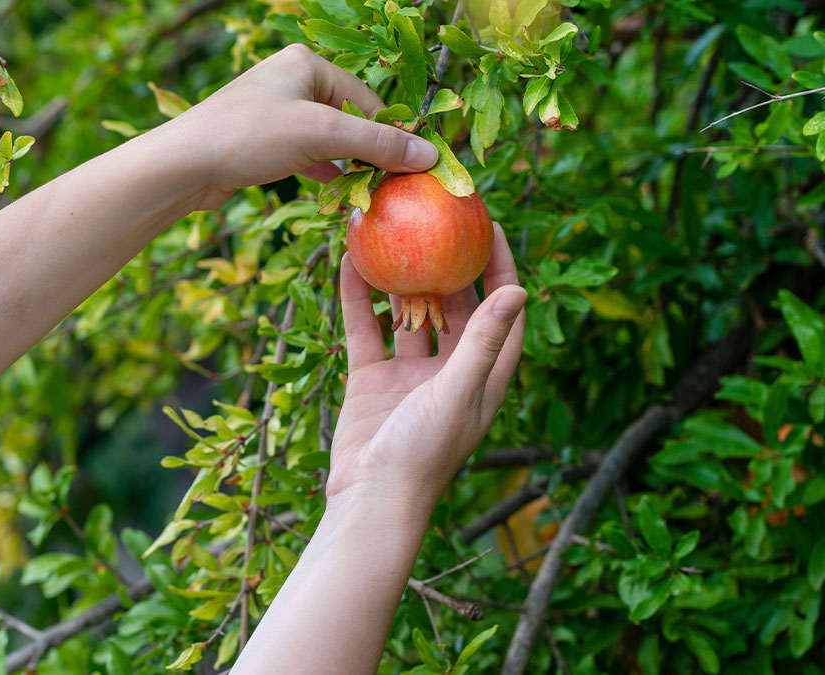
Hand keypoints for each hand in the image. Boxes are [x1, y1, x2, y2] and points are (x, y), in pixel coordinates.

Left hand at [164, 44, 440, 209]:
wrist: (183, 166)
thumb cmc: (249, 137)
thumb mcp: (320, 135)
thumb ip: (375, 144)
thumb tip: (428, 155)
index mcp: (307, 64)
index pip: (367, 99)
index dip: (391, 136)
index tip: (415, 170)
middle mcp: (292, 82)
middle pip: (349, 119)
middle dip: (369, 153)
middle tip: (392, 187)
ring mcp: (276, 113)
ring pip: (328, 140)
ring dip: (347, 167)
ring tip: (368, 194)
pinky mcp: (263, 143)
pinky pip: (306, 155)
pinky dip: (323, 173)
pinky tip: (338, 194)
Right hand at [327, 223, 526, 510]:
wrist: (370, 500)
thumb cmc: (425, 453)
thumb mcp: (459, 391)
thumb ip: (483, 341)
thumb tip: (519, 290)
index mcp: (484, 378)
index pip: (502, 314)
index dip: (502, 270)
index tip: (491, 227)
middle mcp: (450, 373)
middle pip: (456, 308)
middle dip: (450, 265)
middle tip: (440, 220)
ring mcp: (408, 376)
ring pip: (408, 315)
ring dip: (401, 279)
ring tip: (394, 233)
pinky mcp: (371, 380)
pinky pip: (365, 331)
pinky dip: (358, 299)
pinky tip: (348, 263)